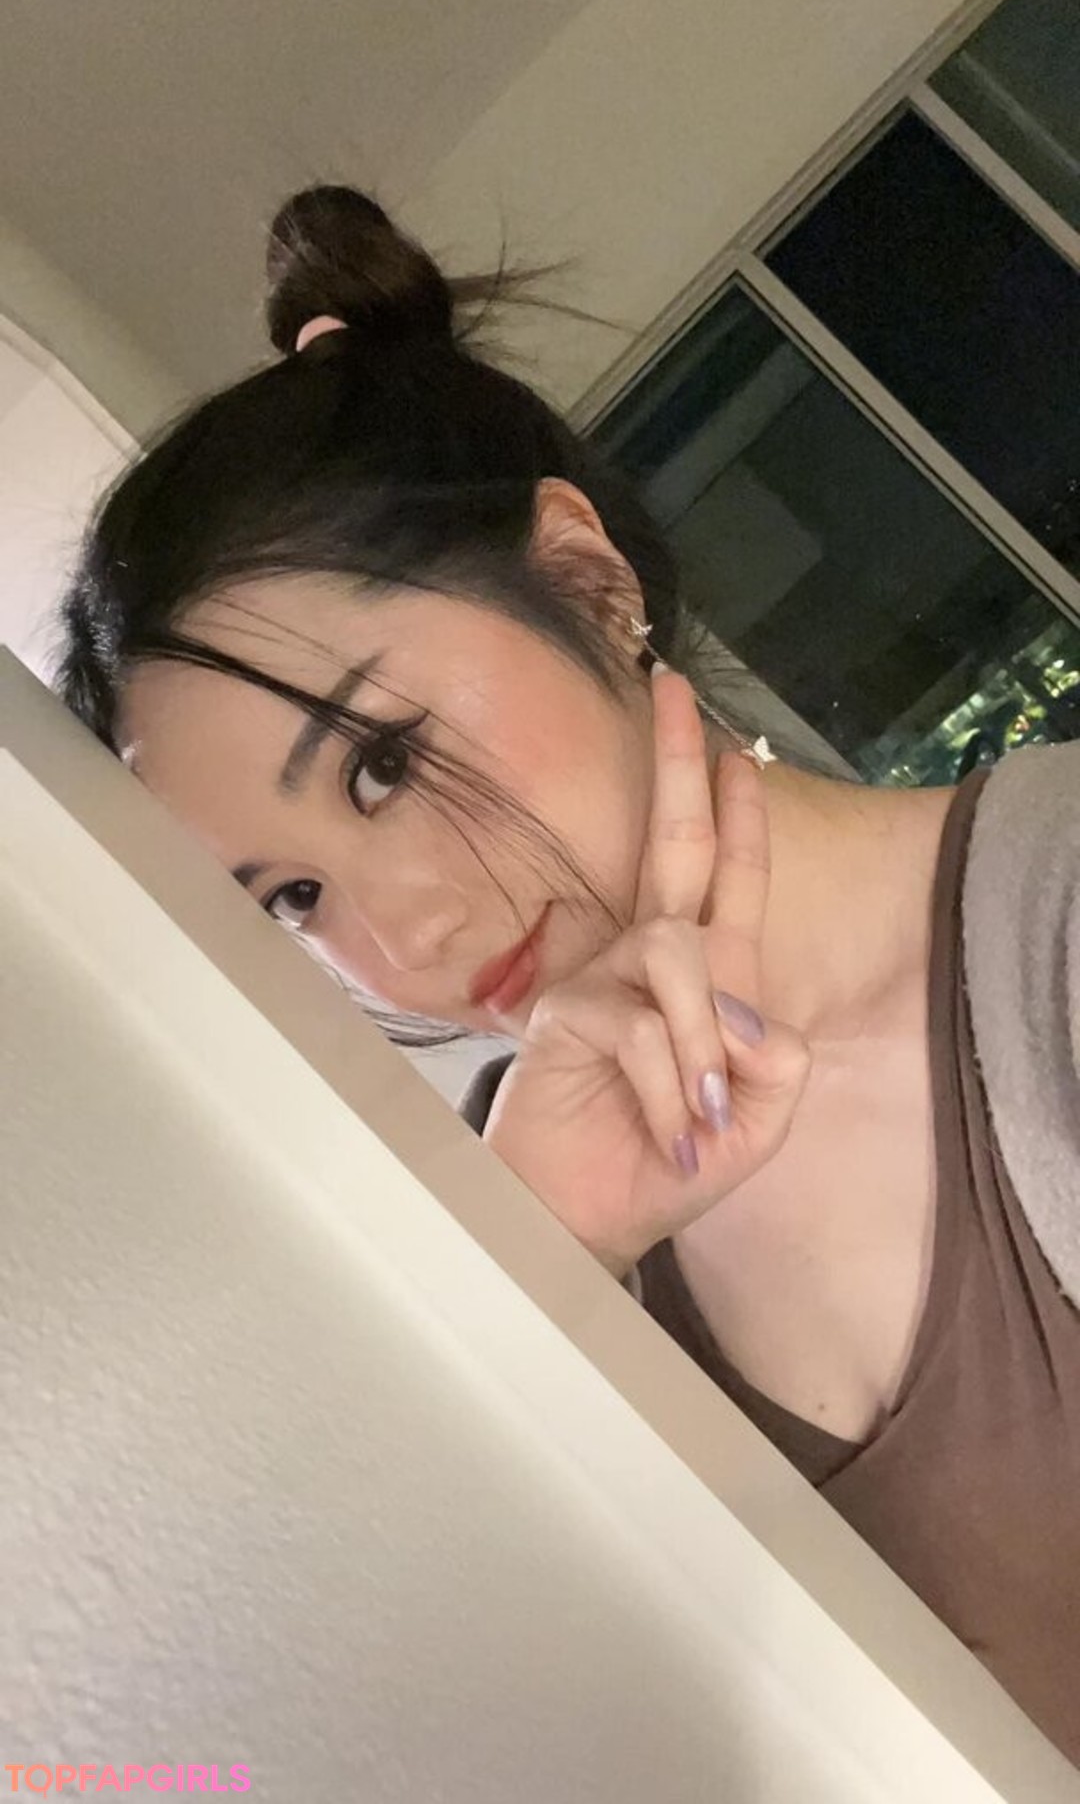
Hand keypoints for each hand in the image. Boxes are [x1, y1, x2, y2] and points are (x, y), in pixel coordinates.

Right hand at [484, 667, 809, 1277]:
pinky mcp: (564, 1013)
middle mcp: (651, 962)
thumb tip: (747, 1008)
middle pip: (674, 844)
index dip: (737, 813)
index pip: (727, 878)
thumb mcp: (754, 1124)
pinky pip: (640, 1021)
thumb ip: (775, 1062)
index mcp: (708, 980)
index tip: (737, 748)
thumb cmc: (661, 1167)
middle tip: (670, 684)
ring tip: (698, 1116)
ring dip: (701, 1040)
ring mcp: (602, 979)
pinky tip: (668, 1130)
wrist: (581, 1224)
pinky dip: (667, 1081)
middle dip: (680, 766)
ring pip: (678, 952)